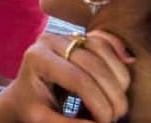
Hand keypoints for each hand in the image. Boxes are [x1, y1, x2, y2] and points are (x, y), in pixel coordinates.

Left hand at [1, 30, 132, 122]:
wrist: (27, 92)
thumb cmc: (32, 106)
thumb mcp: (42, 118)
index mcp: (37, 58)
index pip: (78, 79)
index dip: (98, 103)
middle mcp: (50, 40)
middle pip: (94, 65)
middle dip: (111, 95)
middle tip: (115, 116)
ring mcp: (65, 35)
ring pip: (104, 51)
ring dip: (119, 80)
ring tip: (116, 103)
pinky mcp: (78, 36)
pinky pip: (106, 41)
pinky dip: (119, 58)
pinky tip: (123, 78)